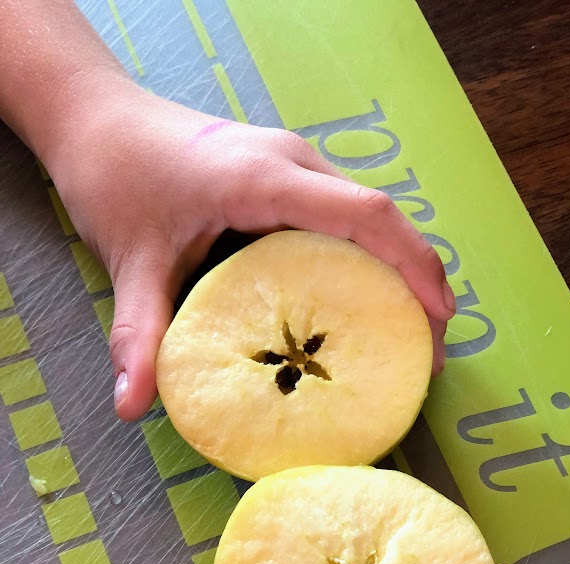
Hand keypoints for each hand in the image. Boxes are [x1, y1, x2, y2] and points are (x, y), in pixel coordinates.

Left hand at [49, 84, 452, 420]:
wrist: (98, 119)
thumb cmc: (116, 174)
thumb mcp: (129, 260)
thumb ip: (139, 334)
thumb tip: (131, 406)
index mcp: (266, 178)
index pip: (367, 214)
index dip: (414, 264)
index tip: (438, 318)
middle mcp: (294, 165)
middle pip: (383, 219)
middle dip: (418, 282)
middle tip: (428, 352)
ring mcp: (294, 168)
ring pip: (369, 218)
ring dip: (398, 271)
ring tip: (409, 335)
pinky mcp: (287, 179)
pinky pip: (345, 218)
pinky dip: (368, 261)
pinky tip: (363, 304)